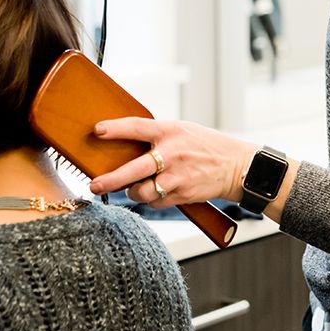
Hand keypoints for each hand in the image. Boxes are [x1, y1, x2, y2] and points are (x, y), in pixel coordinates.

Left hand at [87, 116, 254, 207]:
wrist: (236, 166)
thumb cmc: (204, 145)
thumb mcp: (182, 130)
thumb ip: (157, 136)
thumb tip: (124, 144)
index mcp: (170, 131)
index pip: (137, 127)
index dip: (115, 129)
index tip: (97, 130)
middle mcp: (173, 154)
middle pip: (134, 170)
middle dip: (110, 180)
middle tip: (94, 185)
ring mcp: (178, 177)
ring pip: (143, 192)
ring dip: (133, 193)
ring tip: (133, 189)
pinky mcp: (182, 195)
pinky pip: (156, 203)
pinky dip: (152, 200)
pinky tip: (158, 192)